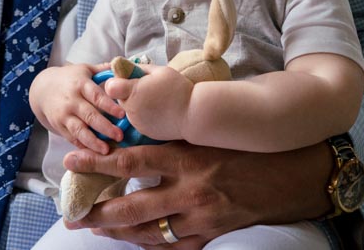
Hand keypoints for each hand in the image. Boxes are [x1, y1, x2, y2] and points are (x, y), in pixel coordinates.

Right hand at [30, 63, 123, 153]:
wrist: (42, 89)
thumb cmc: (70, 79)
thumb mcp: (85, 69)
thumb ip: (104, 69)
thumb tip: (124, 65)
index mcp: (80, 84)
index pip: (96, 96)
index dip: (109, 105)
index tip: (123, 114)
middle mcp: (72, 100)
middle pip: (89, 115)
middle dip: (105, 127)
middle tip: (120, 136)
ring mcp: (64, 115)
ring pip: (79, 130)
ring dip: (93, 141)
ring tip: (106, 150)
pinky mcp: (59, 126)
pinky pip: (72, 138)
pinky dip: (82, 146)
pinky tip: (94, 154)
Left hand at [62, 140, 332, 246]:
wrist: (294, 174)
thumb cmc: (248, 145)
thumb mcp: (208, 133)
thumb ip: (173, 133)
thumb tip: (135, 125)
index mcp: (187, 157)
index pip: (131, 161)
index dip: (97, 163)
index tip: (69, 161)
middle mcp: (190, 190)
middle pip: (132, 208)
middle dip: (97, 213)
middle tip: (72, 215)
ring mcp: (201, 218)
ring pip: (149, 233)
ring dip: (118, 233)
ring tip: (95, 228)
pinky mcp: (213, 235)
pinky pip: (173, 247)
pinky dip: (151, 245)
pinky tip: (134, 241)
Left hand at [102, 65, 193, 141]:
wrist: (194, 114)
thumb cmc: (178, 89)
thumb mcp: (159, 71)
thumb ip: (137, 69)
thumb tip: (123, 67)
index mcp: (133, 92)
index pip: (110, 87)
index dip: (117, 82)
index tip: (128, 80)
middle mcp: (131, 110)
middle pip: (119, 99)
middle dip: (127, 93)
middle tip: (146, 89)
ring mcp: (137, 123)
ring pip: (128, 110)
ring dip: (135, 105)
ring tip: (155, 101)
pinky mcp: (143, 132)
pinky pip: (137, 121)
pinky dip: (143, 116)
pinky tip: (158, 112)